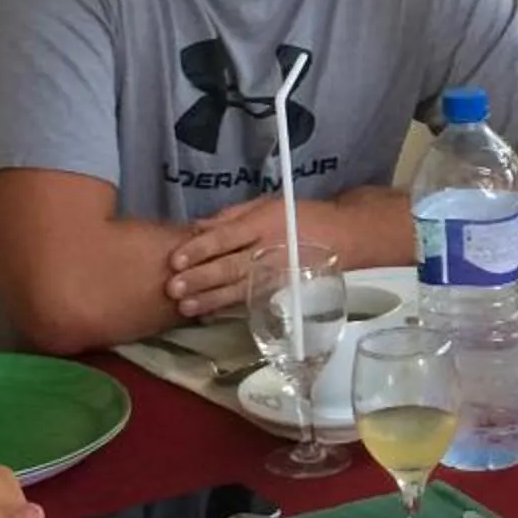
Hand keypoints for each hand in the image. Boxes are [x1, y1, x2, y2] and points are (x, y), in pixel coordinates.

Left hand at [162, 195, 292, 319]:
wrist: (345, 236)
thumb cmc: (301, 216)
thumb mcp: (267, 204)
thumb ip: (231, 216)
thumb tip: (196, 228)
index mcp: (264, 223)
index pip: (226, 237)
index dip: (200, 249)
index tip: (175, 259)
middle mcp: (270, 250)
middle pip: (230, 266)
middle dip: (200, 278)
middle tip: (172, 287)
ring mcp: (277, 274)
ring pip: (239, 288)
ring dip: (210, 299)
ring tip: (185, 307)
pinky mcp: (283, 291)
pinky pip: (252, 300)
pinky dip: (229, 308)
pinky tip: (209, 313)